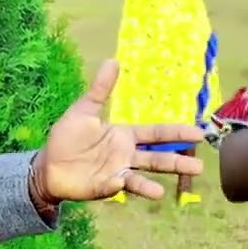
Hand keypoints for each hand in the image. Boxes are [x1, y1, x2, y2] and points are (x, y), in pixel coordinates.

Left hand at [29, 60, 203, 203]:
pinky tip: (133, 185)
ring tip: (169, 188)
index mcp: (125, 135)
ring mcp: (118, 172)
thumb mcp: (84, 110)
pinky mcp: (105, 186)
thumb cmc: (67, 137)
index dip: (176, 133)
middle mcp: (126, 155)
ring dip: (157, 182)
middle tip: (200, 166)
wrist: (48, 164)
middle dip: (177, 161)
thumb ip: (100, 89)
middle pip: (157, 158)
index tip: (198, 133)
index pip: (155, 134)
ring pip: (143, 176)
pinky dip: (125, 186)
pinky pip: (118, 186)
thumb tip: (113, 60)